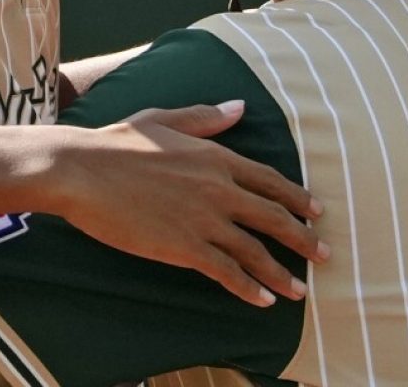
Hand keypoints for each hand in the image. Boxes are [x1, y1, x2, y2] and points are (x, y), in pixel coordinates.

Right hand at [57, 102, 327, 305]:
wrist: (84, 171)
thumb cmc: (117, 142)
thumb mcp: (164, 119)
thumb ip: (205, 117)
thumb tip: (240, 107)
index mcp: (215, 155)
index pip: (268, 180)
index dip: (296, 197)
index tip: (316, 211)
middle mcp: (218, 187)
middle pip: (273, 217)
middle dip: (303, 238)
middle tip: (324, 254)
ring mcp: (203, 219)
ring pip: (256, 250)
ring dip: (282, 273)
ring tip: (300, 290)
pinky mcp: (185, 247)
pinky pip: (227, 272)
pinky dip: (248, 288)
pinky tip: (262, 300)